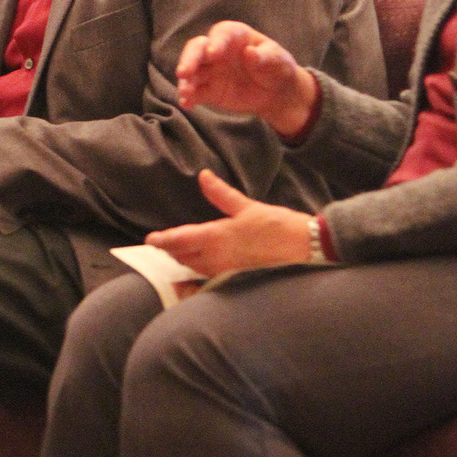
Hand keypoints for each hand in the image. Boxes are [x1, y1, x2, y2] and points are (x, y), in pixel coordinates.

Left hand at [145, 169, 310, 276]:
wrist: (305, 250)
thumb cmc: (278, 226)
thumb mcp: (247, 207)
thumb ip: (221, 194)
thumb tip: (203, 176)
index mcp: (217, 237)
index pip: (181, 240)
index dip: (163, 240)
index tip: (150, 240)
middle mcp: (217, 259)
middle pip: (184, 257)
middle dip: (173, 251)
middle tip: (162, 245)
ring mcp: (226, 273)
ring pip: (196, 269)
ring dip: (185, 262)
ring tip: (178, 254)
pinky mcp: (237, 281)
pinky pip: (210, 278)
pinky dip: (201, 273)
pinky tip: (202, 268)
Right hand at [177, 21, 316, 137]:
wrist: (275, 92)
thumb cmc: (276, 67)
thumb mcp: (277, 60)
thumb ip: (264, 57)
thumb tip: (250, 53)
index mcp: (234, 36)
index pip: (221, 34)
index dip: (216, 42)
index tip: (213, 53)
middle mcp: (217, 50)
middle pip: (197, 49)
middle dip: (189, 59)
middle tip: (184, 72)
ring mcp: (210, 70)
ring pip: (192, 71)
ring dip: (186, 80)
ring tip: (185, 92)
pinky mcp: (208, 89)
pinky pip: (195, 92)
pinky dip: (189, 97)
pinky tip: (187, 104)